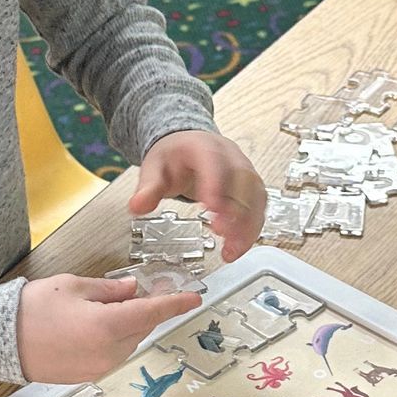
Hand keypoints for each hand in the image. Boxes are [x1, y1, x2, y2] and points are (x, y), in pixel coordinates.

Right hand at [18, 274, 190, 382]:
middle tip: (136, 291)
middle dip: (142, 310)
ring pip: (127, 343)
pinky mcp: (86, 376)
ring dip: (125, 326)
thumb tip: (132, 290)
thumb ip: (109, 290)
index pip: (152, 313)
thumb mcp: (73, 287)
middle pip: (140, 328)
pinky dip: (110, 340)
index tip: (193, 298)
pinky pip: (110, 355)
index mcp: (107, 326)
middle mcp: (107, 352)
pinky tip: (91, 327)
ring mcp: (97, 367)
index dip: (175, 304)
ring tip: (100, 309)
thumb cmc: (31, 310)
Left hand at [130, 129, 266, 260]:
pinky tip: (237, 246)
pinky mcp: (251, 187)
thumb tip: (137, 206)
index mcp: (204, 147)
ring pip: (256, 197)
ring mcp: (245, 171)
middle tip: (220, 234)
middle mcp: (231, 157)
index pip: (214, 161)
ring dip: (247, 225)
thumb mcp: (154, 167)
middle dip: (236, 210)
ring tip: (230, 251)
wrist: (190, 145)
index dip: (216, 184)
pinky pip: (259, 207)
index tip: (211, 208)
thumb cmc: (175, 155)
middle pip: (242, 180)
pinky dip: (251, 228)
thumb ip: (147, 187)